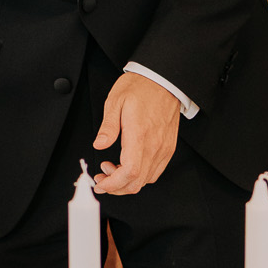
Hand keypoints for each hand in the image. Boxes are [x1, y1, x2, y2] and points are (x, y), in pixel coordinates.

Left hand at [92, 74, 179, 195]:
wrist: (163, 80)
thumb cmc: (141, 87)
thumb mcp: (116, 101)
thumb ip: (108, 127)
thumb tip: (99, 145)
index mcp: (139, 135)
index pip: (129, 172)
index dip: (113, 184)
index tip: (101, 183)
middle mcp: (155, 145)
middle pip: (137, 182)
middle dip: (116, 187)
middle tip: (102, 177)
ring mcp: (164, 148)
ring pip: (146, 180)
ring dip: (127, 182)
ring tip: (113, 169)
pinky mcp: (168, 148)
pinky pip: (155, 171)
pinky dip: (140, 176)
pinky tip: (129, 166)